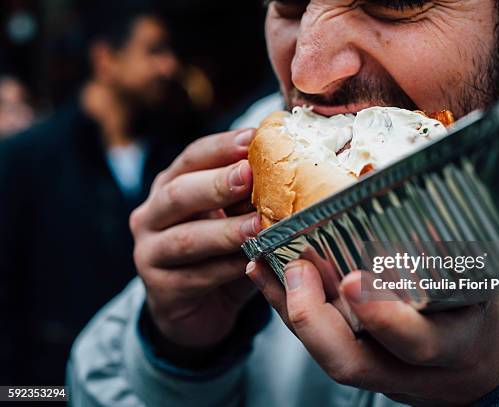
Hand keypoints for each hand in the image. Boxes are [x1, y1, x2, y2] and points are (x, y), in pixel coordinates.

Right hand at [130, 128, 261, 348]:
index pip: (191, 158)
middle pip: (179, 194)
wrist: (197, 311)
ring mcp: (150, 254)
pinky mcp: (162, 290)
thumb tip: (291, 164)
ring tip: (257, 225)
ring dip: (224, 231)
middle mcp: (151, 216)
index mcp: (170, 188)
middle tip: (248, 174)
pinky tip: (252, 263)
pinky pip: (196, 277)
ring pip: (186, 238)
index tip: (252, 137)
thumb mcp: (232, 219)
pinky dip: (227, 269)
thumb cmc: (220, 254)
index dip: (220, 147)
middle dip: (215, 183)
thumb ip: (249, 197)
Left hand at [247, 260, 498, 405]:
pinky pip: (321, 339)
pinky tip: (267, 272)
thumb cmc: (495, 311)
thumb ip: (469, 250)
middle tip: (297, 267)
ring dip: (290, 307)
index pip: (419, 342)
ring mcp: (383, 369)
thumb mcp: (497, 282)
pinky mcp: (365, 358)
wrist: (494, 359)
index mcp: (456, 346)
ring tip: (264, 262)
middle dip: (313, 318)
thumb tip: (429, 191)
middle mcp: (412, 369)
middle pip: (352, 362)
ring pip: (326, 351)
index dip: (384, 317)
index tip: (355, 279)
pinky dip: (289, 306)